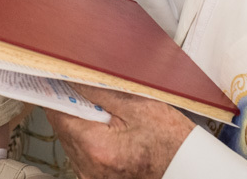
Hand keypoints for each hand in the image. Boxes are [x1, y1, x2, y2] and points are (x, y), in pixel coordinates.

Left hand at [46, 87, 195, 178]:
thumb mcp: (137, 106)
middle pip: (64, 129)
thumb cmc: (171, 141)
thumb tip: (73, 77)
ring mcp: (93, 177)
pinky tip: (110, 132)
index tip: (59, 79)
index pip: (58, 114)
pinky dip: (91, 140)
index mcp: (96, 148)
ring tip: (108, 116)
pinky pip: (83, 155)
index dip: (58, 93)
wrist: (188, 167)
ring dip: (82, 125)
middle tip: (92, 94)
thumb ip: (98, 91)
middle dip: (74, 109)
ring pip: (72, 142)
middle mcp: (90, 168)